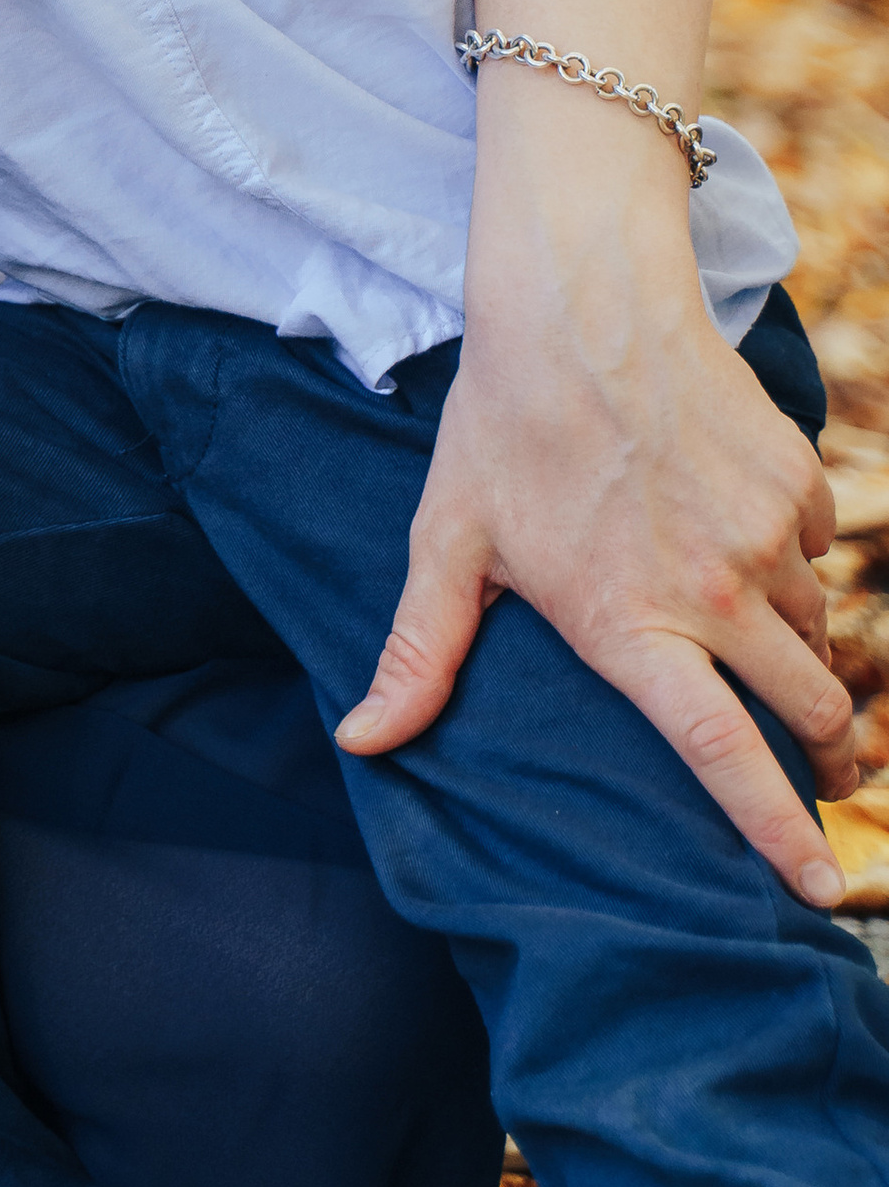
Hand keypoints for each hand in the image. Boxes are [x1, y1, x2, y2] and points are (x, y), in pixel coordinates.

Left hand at [339, 247, 855, 907]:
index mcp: (628, 621)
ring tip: (759, 643)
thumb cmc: (504, 419)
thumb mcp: (449, 537)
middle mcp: (711, 589)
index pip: (721, 753)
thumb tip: (360, 741)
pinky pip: (817, 552)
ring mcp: (763, 534)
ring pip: (817, 630)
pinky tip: (739, 532)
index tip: (818, 891)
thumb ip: (421, 651)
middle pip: (809, 708)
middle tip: (820, 771)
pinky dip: (792, 559)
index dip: (778, 830)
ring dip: (801, 650)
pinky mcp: (795, 481)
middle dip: (826, 757)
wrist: (580, 295)